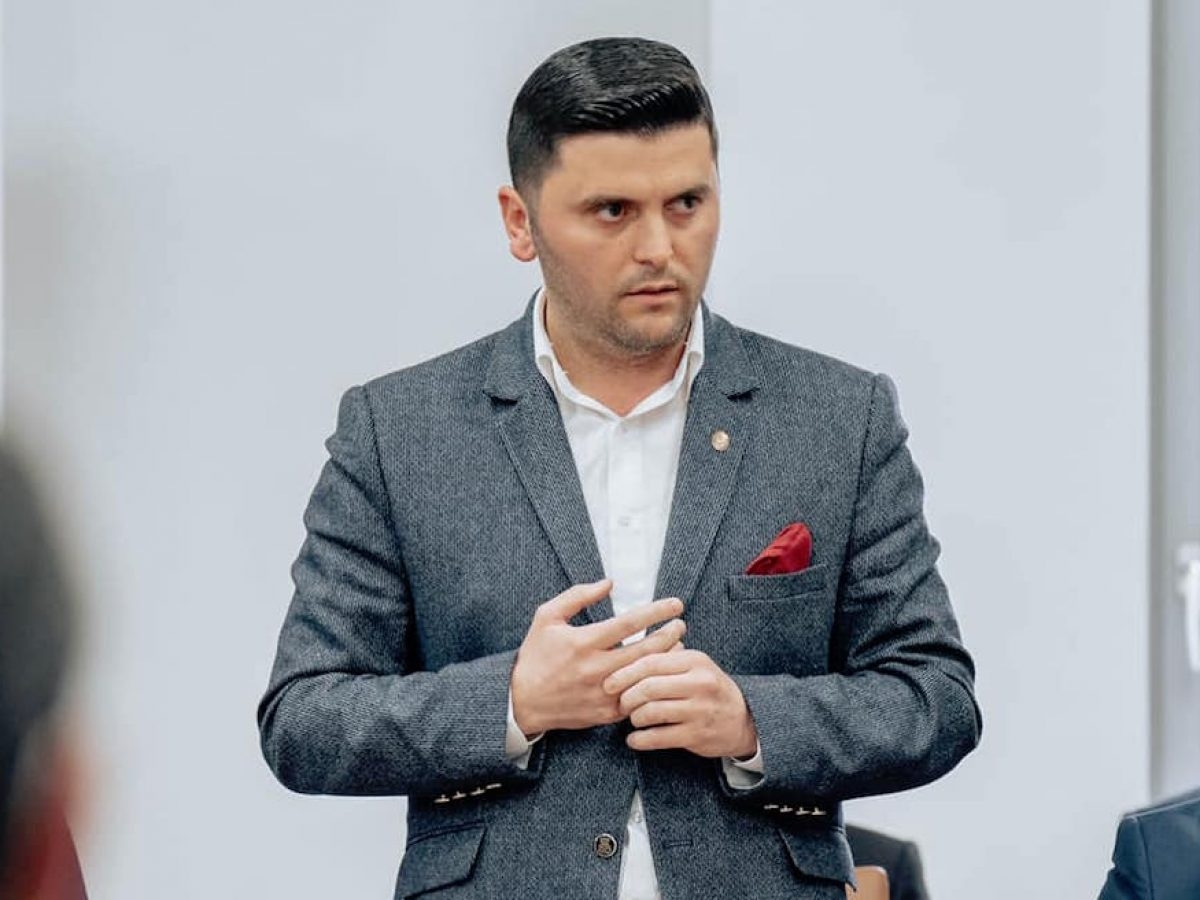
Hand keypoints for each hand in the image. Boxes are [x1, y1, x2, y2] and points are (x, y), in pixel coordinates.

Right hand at [510, 580, 685, 735]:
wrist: (521, 701)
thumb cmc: (535, 655)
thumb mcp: (547, 617)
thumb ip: (578, 596)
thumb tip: (609, 583)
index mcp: (583, 643)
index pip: (629, 623)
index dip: (656, 612)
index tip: (675, 604)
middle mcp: (595, 669)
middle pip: (645, 650)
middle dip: (669, 634)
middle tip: (681, 623)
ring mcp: (602, 693)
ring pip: (645, 676)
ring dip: (666, 659)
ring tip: (678, 645)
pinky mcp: (606, 713)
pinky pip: (637, 698)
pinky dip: (652, 684)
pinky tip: (661, 672)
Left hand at [604, 648, 757, 758]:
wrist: (744, 719)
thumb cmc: (709, 688)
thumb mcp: (694, 666)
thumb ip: (665, 657)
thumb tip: (624, 654)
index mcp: (695, 661)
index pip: (651, 662)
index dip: (625, 673)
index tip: (609, 683)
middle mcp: (699, 683)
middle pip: (648, 687)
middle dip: (627, 697)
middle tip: (621, 704)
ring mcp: (699, 710)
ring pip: (651, 712)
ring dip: (634, 718)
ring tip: (633, 719)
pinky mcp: (697, 735)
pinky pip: (658, 738)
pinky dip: (640, 739)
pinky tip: (635, 739)